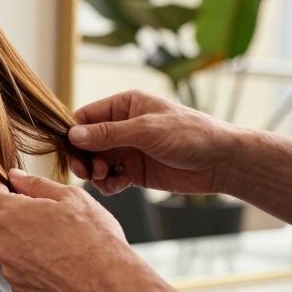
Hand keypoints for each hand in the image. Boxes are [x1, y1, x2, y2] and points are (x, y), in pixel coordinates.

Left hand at [0, 169, 161, 291]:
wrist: (110, 284)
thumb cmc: (94, 238)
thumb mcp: (69, 196)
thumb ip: (35, 184)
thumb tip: (15, 176)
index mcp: (9, 214)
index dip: (2, 188)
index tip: (17, 189)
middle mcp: (2, 243)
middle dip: (18, 216)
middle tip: (51, 218)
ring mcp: (10, 269)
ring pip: (10, 246)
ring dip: (25, 240)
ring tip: (60, 243)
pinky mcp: (21, 289)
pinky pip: (20, 268)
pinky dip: (33, 264)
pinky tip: (59, 263)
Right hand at [68, 89, 242, 195]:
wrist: (222, 162)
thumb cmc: (190, 135)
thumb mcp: (147, 131)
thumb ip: (109, 134)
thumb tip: (73, 135)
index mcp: (125, 105)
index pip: (86, 116)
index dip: (74, 133)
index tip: (70, 150)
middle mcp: (122, 126)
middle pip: (86, 142)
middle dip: (83, 157)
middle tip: (86, 171)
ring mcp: (128, 150)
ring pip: (95, 162)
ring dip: (94, 172)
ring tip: (104, 177)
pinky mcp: (135, 171)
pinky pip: (110, 178)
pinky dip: (108, 184)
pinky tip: (118, 185)